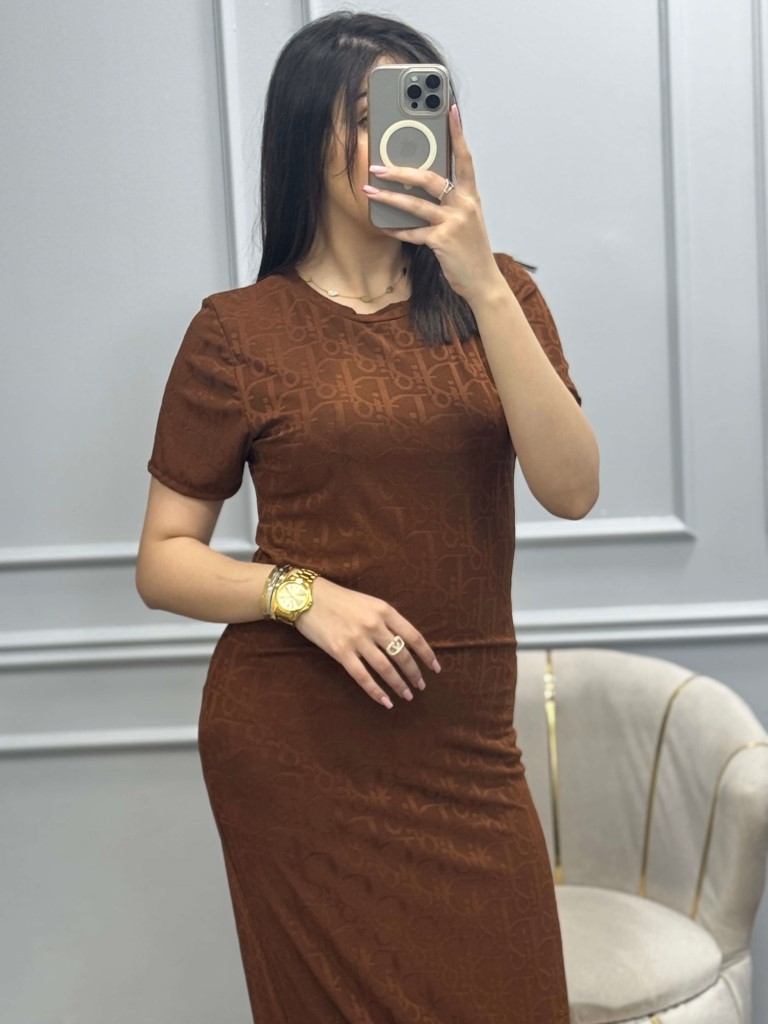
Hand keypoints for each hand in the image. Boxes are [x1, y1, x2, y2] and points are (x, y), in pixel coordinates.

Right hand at [294, 576, 440, 708]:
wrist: (306, 597)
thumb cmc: (339, 599)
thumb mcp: (368, 602)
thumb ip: (386, 619)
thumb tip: (404, 643)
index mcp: (384, 610)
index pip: (413, 636)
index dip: (427, 654)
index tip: (436, 668)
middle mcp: (374, 625)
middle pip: (402, 655)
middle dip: (414, 673)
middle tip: (421, 686)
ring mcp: (357, 639)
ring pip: (385, 668)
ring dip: (399, 684)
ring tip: (407, 695)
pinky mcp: (340, 652)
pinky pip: (363, 677)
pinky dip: (376, 692)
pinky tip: (385, 701)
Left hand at [362, 103, 504, 305]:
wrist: (483, 282)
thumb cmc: (471, 250)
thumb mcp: (466, 220)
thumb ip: (450, 202)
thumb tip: (421, 188)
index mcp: (471, 196)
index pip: (465, 158)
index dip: (457, 132)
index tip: (449, 108)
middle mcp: (464, 205)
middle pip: (431, 178)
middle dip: (401, 170)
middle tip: (378, 165)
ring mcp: (454, 223)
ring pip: (416, 204)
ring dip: (389, 196)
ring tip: (369, 188)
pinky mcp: (442, 242)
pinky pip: (413, 232)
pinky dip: (396, 230)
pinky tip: (383, 226)